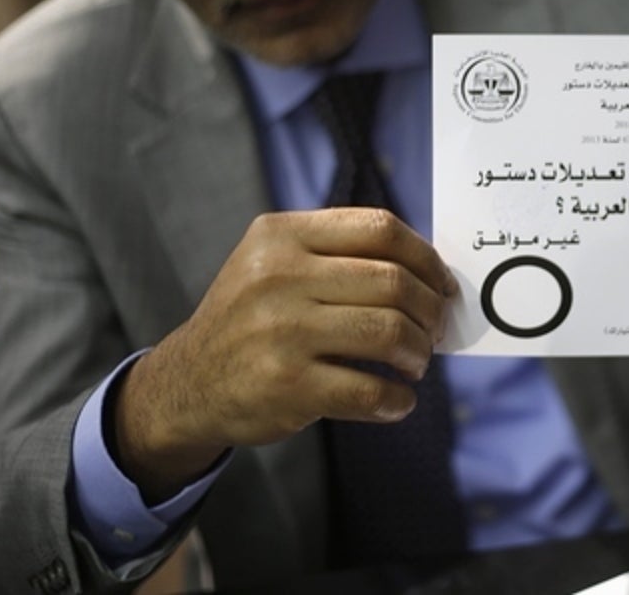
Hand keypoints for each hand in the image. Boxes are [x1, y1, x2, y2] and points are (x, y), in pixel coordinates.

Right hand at [113, 208, 457, 501]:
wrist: (187, 382)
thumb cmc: (252, 316)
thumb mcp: (275, 263)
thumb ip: (341, 254)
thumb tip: (431, 272)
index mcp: (282, 235)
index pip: (380, 228)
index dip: (425, 257)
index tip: (442, 284)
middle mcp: (278, 276)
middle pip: (393, 281)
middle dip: (429, 310)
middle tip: (433, 332)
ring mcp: (281, 331)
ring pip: (389, 332)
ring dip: (418, 353)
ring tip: (414, 364)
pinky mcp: (286, 386)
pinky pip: (369, 390)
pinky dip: (397, 400)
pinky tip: (397, 401)